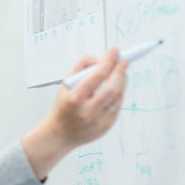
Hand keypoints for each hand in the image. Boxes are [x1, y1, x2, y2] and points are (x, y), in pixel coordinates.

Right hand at [22, 48, 128, 179]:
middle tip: (124, 60)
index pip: (97, 75)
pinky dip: (119, 93)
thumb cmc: (64, 105)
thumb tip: (102, 59)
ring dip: (122, 81)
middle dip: (120, 71)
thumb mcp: (65, 84)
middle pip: (112, 87)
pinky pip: (118, 105)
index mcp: (75, 98)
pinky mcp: (107, 125)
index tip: (115, 51)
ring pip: (118, 95)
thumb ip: (81, 68)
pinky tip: (115, 87)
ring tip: (120, 72)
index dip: (108, 61)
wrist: (60, 133)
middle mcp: (88, 111)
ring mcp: (99, 120)